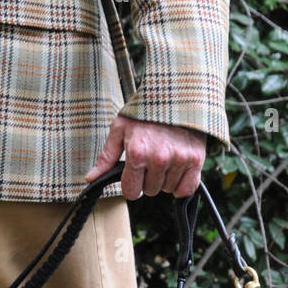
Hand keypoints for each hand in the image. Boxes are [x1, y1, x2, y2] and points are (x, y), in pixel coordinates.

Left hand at [84, 115, 205, 201]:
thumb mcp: (120, 129)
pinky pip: (186, 189)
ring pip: (167, 190)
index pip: (131, 191)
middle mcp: (159, 158)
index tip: (133, 174)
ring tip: (164, 158)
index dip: (130, 185)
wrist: (176, 95)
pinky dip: (181, 185)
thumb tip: (91, 178)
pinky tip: (176, 171)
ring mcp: (179, 159)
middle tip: (150, 160)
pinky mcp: (195, 160)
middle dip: (147, 180)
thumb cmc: (145, 112)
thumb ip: (106, 157)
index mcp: (137, 152)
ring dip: (164, 179)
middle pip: (150, 191)